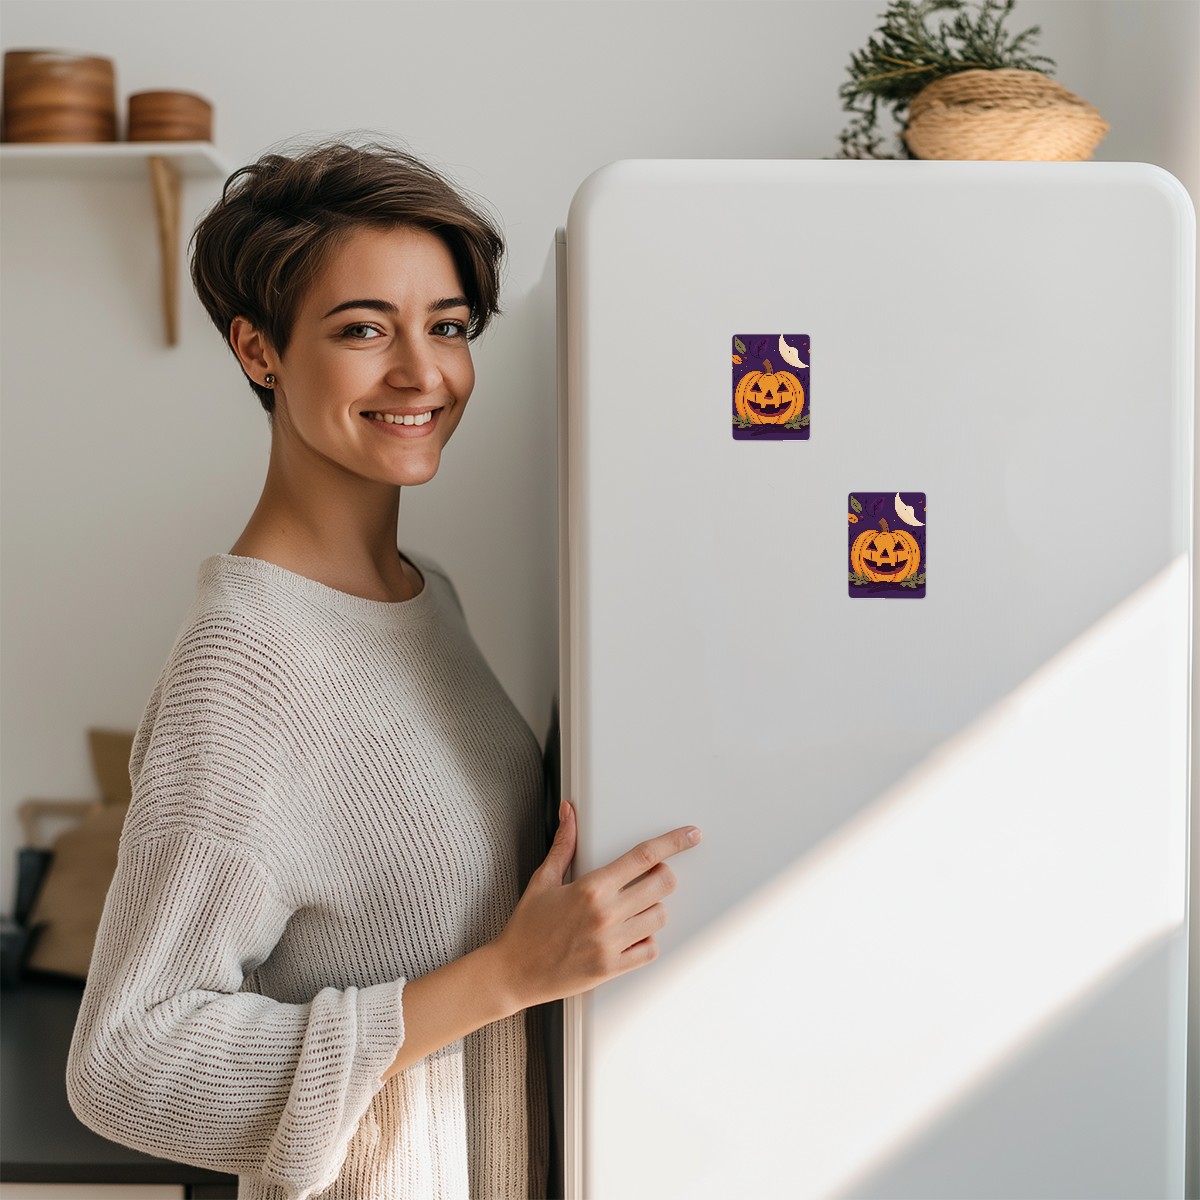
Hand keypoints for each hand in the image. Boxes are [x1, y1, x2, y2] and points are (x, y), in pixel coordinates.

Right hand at [491, 801, 700, 1010]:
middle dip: (663, 876)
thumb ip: (564, 844)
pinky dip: (646, 940)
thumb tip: (569, 813)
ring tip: (633, 908)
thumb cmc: (526, 928)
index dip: (673, 842)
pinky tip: (630, 934)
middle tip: (650, 877)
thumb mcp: (543, 880)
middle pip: (663, 884)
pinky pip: (650, 949)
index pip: (644, 856)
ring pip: (660, 916)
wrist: (512, 973)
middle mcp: (606, 915)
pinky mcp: (613, 968)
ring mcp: (612, 944)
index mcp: (591, 888)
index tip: (690, 836)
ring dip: (653, 908)